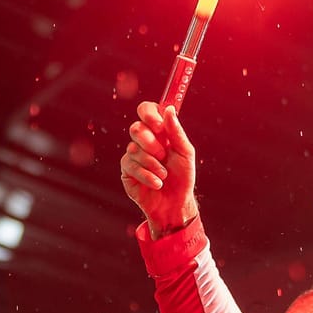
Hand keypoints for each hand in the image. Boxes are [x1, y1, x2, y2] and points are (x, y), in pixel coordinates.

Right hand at [120, 101, 198, 237]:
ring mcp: (133, 155)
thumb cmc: (182, 178)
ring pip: (133, 149)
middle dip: (151, 143)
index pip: (146, 110)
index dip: (149, 114)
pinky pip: (131, 166)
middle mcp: (144, 141)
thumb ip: (176, 131)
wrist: (175, 203)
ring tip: (164, 174)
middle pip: (136, 128)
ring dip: (152, 163)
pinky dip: (147, 175)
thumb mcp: (185, 153)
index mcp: (159, 132)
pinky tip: (157, 183)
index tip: (159, 126)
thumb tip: (168, 109)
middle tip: (163, 155)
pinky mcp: (126, 171)